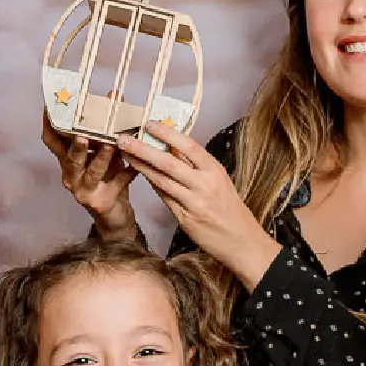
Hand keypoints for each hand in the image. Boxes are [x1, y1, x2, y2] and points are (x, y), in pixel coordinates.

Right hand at [41, 114, 139, 240]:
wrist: (115, 216)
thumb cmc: (108, 179)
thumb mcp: (105, 152)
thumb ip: (107, 128)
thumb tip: (114, 95)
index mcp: (67, 161)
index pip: (52, 141)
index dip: (50, 124)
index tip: (51, 105)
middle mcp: (71, 176)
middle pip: (69, 158)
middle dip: (76, 145)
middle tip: (83, 133)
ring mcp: (83, 191)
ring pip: (91, 173)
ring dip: (101, 158)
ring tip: (112, 145)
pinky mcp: (101, 202)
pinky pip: (117, 185)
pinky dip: (128, 174)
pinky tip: (138, 166)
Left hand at [117, 122, 273, 272]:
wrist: (242, 241)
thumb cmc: (230, 210)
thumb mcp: (220, 181)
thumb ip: (198, 166)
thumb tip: (174, 147)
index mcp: (215, 171)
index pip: (189, 146)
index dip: (167, 133)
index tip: (150, 124)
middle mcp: (204, 184)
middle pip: (168, 162)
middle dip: (143, 148)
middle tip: (123, 138)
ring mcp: (194, 202)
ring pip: (161, 179)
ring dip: (140, 165)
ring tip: (125, 154)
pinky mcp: (185, 218)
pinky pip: (164, 197)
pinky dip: (151, 184)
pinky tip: (140, 174)